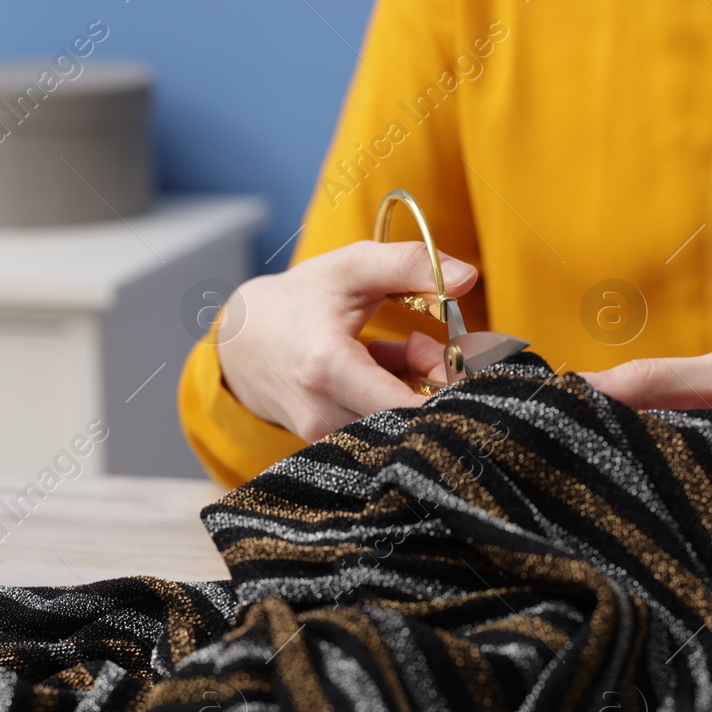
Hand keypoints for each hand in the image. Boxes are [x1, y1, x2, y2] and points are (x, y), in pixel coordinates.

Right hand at [217, 241, 477, 441]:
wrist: (243, 343)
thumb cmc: (301, 299)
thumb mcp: (351, 267)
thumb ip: (408, 264)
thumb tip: (468, 278)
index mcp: (327, 367)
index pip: (408, 404)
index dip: (449, 387)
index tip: (465, 358)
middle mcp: (322, 412)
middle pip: (410, 418)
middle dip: (436, 385)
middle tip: (431, 347)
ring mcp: (323, 437)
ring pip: (398, 426)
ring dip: (414, 391)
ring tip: (399, 351)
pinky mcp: (328, 447)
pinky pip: (380, 431)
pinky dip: (393, 403)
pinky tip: (381, 372)